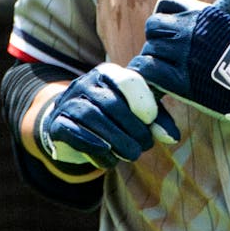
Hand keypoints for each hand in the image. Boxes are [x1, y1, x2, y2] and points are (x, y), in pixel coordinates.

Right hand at [37, 62, 179, 168]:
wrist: (71, 125)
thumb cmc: (112, 117)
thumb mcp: (135, 113)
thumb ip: (155, 120)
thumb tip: (173, 137)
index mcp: (109, 73)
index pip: (129, 81)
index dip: (143, 101)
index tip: (151, 121)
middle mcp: (86, 82)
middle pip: (112, 103)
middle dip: (132, 128)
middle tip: (145, 146)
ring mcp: (68, 101)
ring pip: (92, 117)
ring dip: (115, 139)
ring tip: (131, 155)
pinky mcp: (56, 123)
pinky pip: (73, 131)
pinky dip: (92, 145)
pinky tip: (108, 157)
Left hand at [129, 0, 229, 135]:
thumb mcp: (229, 26)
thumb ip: (206, 23)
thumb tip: (188, 23)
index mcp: (203, 14)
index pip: (167, 0)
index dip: (164, 14)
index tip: (168, 27)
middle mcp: (189, 29)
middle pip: (153, 25)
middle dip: (156, 38)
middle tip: (164, 53)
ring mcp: (182, 53)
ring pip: (149, 48)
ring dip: (153, 59)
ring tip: (163, 70)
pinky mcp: (178, 78)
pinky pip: (147, 69)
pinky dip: (146, 74)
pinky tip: (153, 80)